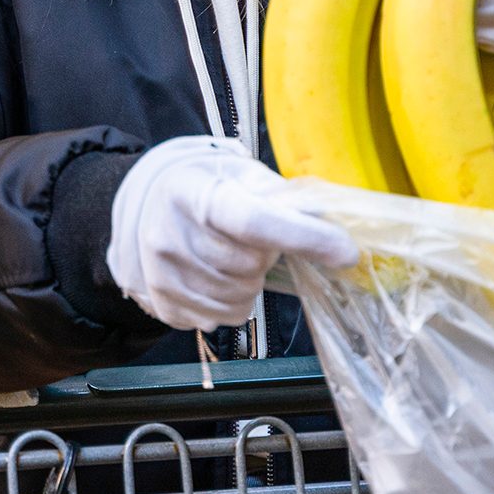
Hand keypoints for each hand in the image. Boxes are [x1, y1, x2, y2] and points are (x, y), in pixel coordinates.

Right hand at [106, 135, 358, 330]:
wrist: (148, 201)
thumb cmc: (205, 185)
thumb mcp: (240, 174)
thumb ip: (282, 197)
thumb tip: (333, 224)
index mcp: (194, 192)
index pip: (254, 221)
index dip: (304, 238)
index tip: (345, 251)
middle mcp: (168, 233)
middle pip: (250, 265)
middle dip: (266, 256)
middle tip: (254, 239)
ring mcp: (160, 273)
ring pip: (239, 299)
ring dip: (250, 282)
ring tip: (234, 257)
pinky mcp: (159, 303)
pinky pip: (219, 319)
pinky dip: (231, 303)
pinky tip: (218, 277)